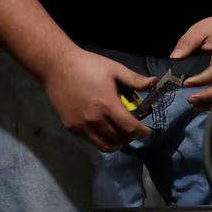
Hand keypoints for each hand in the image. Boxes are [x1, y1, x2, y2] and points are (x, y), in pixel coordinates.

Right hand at [39, 48, 154, 151]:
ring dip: (116, 141)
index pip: (130, 129)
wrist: (56, 67)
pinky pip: (91, 140)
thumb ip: (135, 80)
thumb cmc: (88, 65)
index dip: (142, 132)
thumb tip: (154, 83)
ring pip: (105, 145)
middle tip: (133, 128)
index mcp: (108, 105)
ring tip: (119, 131)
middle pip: (120, 139)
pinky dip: (101, 138)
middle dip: (131, 136)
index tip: (146, 130)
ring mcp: (81, 126)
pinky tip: (103, 126)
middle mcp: (95, 120)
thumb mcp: (115, 69)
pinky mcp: (71, 127)